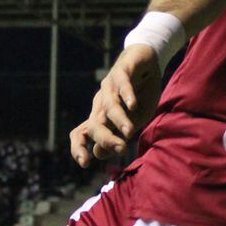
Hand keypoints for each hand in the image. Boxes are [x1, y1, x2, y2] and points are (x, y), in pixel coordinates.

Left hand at [70, 45, 163, 168]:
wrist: (146, 61)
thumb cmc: (141, 94)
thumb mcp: (134, 120)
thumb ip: (118, 136)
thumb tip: (97, 154)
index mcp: (101, 116)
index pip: (81, 134)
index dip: (78, 148)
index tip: (85, 163)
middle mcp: (102, 102)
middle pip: (95, 123)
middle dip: (105, 138)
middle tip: (122, 148)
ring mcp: (110, 86)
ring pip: (109, 105)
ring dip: (119, 119)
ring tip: (130, 131)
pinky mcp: (122, 70)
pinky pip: (122, 83)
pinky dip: (126, 94)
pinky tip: (132, 105)